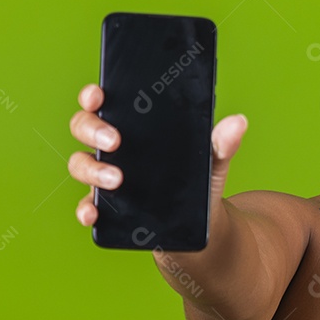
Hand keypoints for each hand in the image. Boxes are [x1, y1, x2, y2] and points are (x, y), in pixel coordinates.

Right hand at [67, 82, 247, 229]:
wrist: (202, 225)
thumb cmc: (200, 181)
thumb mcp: (214, 160)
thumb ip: (222, 142)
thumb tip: (238, 122)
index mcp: (134, 125)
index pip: (104, 101)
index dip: (93, 95)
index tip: (99, 94)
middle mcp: (113, 147)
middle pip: (84, 127)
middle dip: (93, 130)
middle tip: (115, 140)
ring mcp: (105, 176)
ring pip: (81, 165)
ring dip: (92, 170)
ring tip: (117, 180)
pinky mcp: (108, 207)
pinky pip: (87, 205)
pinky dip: (86, 209)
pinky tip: (93, 213)